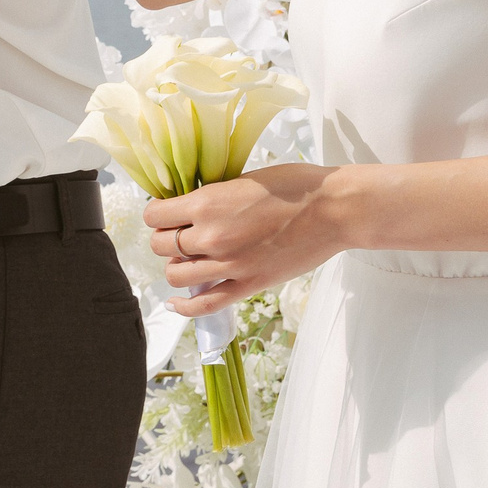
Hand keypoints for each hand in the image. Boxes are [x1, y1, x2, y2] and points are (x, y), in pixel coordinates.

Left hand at [144, 163, 341, 316]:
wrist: (333, 209)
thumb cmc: (294, 186)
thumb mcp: (243, 179)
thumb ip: (214, 198)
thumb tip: (191, 207)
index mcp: (207, 204)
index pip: (154, 216)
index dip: (156, 215)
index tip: (165, 214)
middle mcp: (211, 236)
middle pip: (160, 246)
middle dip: (165, 239)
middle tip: (179, 234)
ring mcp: (230, 264)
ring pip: (176, 275)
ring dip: (176, 267)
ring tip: (188, 259)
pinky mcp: (250, 284)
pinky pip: (206, 304)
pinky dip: (185, 307)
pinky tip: (177, 303)